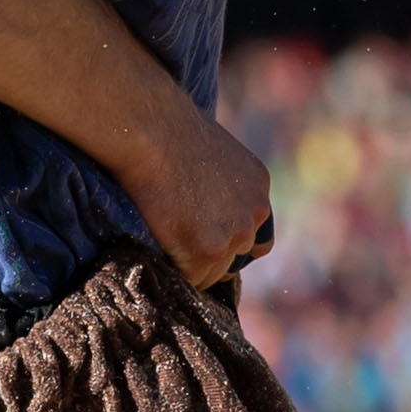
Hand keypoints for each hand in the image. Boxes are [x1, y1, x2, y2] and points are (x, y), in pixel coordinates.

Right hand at [127, 100, 274, 288]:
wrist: (152, 132)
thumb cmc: (167, 132)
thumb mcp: (211, 153)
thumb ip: (219, 183)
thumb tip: (202, 202)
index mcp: (258, 186)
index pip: (255, 232)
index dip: (231, 241)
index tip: (209, 241)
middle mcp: (254, 213)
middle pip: (240, 255)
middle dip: (215, 255)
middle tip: (182, 246)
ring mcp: (233, 235)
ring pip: (216, 272)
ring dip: (195, 267)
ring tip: (166, 247)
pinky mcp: (207, 251)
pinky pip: (192, 278)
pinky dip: (175, 271)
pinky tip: (158, 250)